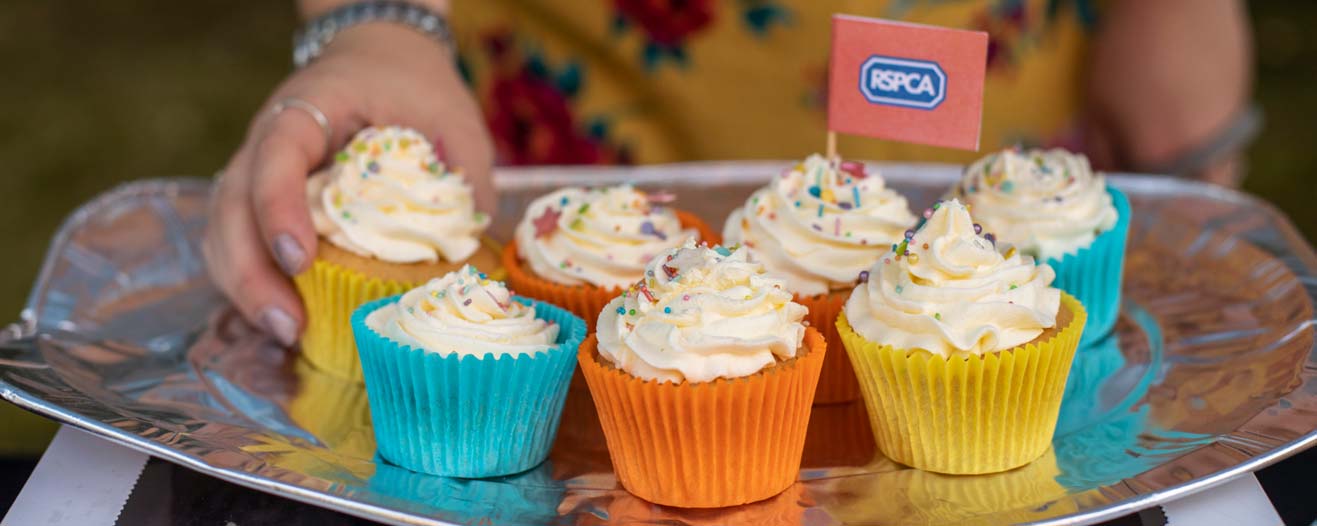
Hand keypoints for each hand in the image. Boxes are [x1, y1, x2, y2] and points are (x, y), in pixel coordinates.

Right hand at [203, 22, 493, 345]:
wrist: (381, 58)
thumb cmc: (414, 87)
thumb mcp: (452, 118)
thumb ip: (465, 173)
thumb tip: (475, 249)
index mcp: (310, 107)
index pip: (277, 154)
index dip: (279, 208)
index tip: (300, 259)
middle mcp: (267, 137)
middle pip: (233, 206)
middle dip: (252, 272)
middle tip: (289, 325)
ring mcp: (256, 169)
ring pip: (224, 231)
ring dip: (246, 287)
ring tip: (286, 333)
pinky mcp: (261, 200)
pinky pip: (237, 243)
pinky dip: (251, 283)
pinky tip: (283, 319)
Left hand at [1084, 0, 1251, 185]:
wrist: (1177, 3)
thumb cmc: (1127, 51)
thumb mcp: (1097, 103)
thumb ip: (1102, 149)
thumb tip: (1106, 178)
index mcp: (1160, 157)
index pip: (1148, 200)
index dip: (1134, 198)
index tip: (1121, 190)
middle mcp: (1202, 154)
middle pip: (1191, 195)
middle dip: (1171, 195)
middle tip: (1149, 182)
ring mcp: (1228, 131)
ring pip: (1219, 173)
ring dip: (1198, 175)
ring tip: (1171, 158)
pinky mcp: (1242, 107)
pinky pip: (1229, 145)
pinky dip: (1212, 148)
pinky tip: (1189, 126)